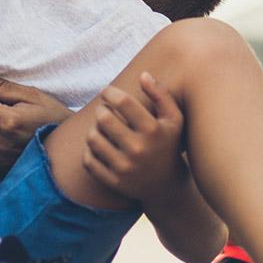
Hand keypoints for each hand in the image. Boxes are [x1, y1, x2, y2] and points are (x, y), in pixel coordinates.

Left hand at [82, 72, 186, 202]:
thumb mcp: (174, 119)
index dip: (110, 92)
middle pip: (103, 118)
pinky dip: (89, 151)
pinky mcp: (113, 182)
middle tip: (105, 111)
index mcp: (154, 131)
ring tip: (101, 128)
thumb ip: (161, 94)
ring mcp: (125, 168)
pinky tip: (99, 146)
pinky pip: (88, 160)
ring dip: (93, 129)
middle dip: (101, 110)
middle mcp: (139, 150)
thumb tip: (143, 75)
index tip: (108, 92)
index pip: (123, 102)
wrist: (166, 187)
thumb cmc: (168, 145)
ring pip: (92, 138)